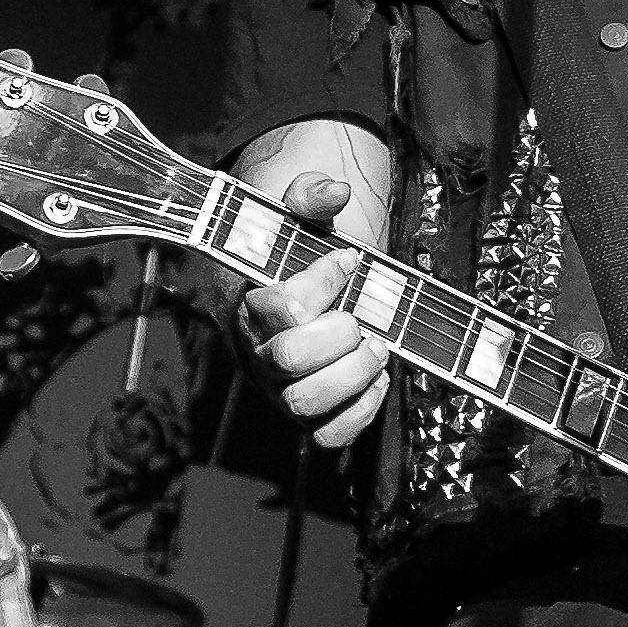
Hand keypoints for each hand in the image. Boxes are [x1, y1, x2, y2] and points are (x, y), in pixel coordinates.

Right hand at [236, 173, 393, 449]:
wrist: (302, 300)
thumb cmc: (299, 261)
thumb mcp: (298, 221)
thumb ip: (309, 197)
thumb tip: (335, 190)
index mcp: (251, 308)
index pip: (282, 305)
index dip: (323, 282)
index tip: (349, 259)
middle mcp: (259, 356)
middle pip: (286, 359)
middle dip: (337, 334)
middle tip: (360, 317)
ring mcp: (283, 391)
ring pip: (304, 403)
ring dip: (352, 375)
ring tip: (375, 346)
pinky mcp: (311, 418)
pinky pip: (328, 436)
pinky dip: (360, 413)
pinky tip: (377, 379)